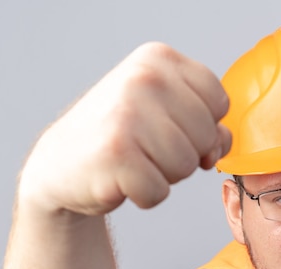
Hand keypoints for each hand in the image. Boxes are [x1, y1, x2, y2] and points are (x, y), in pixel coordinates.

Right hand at [18, 42, 230, 215]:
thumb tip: (220, 143)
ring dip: (164, 176)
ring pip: (186, 166)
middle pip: (206, 136)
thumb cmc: (120, 137)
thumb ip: (205, 122)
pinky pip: (159, 191)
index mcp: (159, 60)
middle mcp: (145, 78)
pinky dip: (144, 196)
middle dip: (183, 154)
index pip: (219, 102)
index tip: (169, 127)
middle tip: (145, 148)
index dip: (202, 126)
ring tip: (133, 162)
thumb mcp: (165, 113)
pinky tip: (120, 179)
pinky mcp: (116, 153)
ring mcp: (128, 114)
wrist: (61, 164)